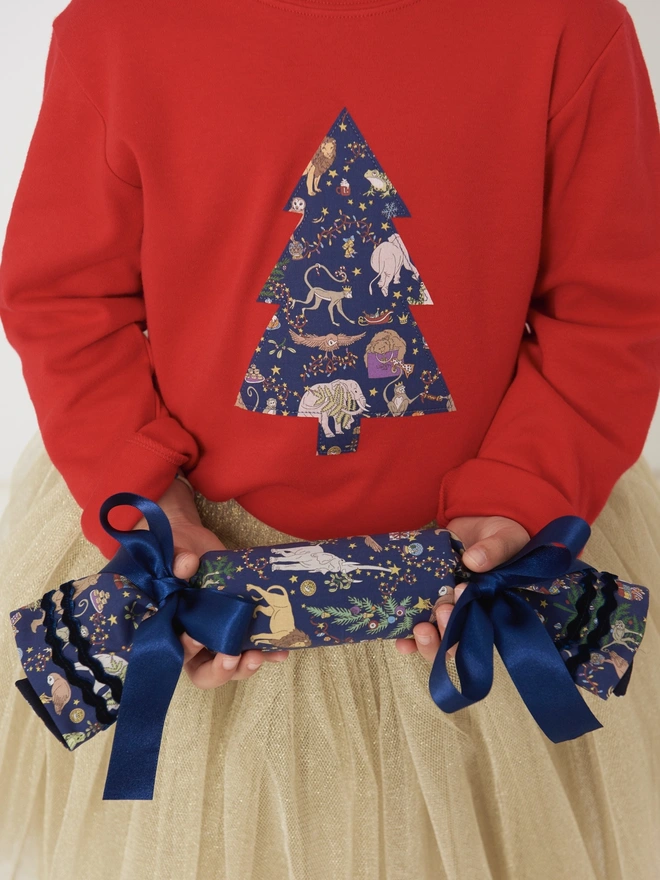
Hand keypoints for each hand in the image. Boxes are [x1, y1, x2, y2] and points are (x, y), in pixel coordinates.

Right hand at [132, 477, 288, 686]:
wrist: (194, 543)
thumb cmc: (177, 550)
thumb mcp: (173, 550)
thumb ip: (176, 559)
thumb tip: (186, 564)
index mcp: (170, 627)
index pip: (175, 650)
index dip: (186, 649)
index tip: (196, 637)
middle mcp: (193, 640)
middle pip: (204, 672)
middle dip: (220, 670)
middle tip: (232, 657)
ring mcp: (218, 636)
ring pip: (231, 665)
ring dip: (245, 665)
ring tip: (259, 655)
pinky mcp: (238, 628)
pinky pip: (253, 647)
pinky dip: (267, 651)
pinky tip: (281, 650)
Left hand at [394, 515, 529, 662]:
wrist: (478, 522)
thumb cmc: (499, 534)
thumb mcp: (505, 537)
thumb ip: (494, 549)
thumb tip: (473, 561)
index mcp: (491, 606)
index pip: (482, 633)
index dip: (470, 630)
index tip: (462, 599)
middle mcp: (467, 613)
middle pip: (456, 644)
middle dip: (446, 637)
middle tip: (443, 611)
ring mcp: (446, 607)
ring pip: (436, 638)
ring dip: (426, 641)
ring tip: (419, 628)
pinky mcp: (426, 597)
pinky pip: (415, 620)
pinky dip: (405, 633)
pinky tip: (398, 638)